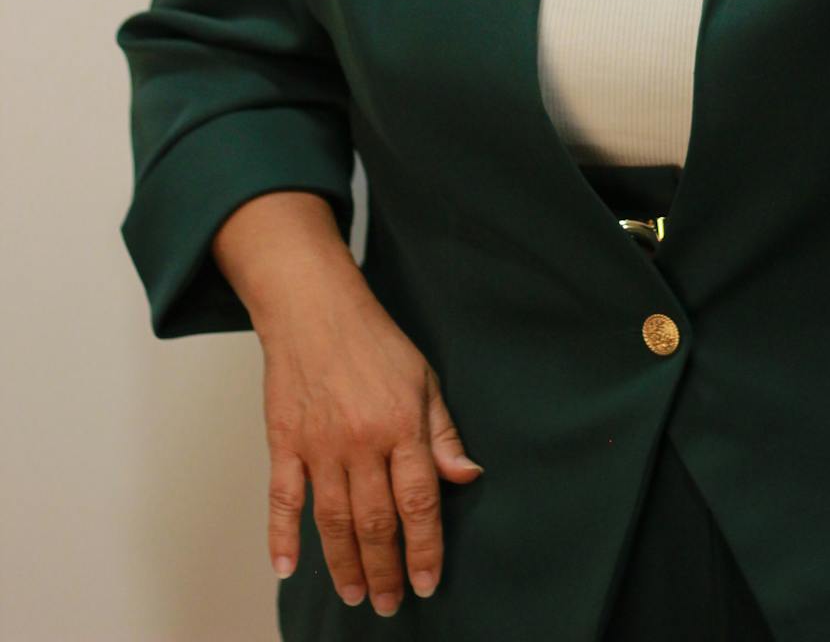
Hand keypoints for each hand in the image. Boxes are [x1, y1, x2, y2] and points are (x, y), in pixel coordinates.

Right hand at [260, 276, 482, 615]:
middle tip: (389, 603)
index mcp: (401, 425)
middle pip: (374, 522)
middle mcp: (361, 441)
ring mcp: (319, 445)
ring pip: (332, 521)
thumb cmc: (374, 340)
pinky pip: (282, 500)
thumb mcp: (424, 378)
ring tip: (355, 594)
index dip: (424, 548)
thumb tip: (468, 476)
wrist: (315, 308)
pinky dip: (282, 538)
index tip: (426, 582)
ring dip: (344, 565)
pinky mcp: (284, 443)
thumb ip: (443, 433)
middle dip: (385, 569)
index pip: (418, 501)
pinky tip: (287, 569)